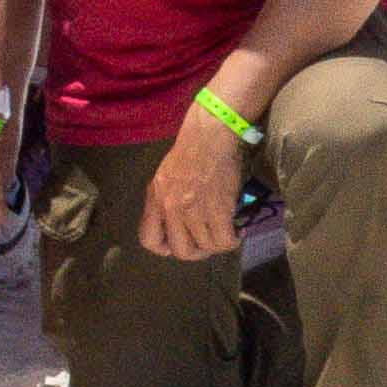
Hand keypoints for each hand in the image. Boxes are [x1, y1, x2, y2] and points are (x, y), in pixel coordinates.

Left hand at [136, 109, 243, 262]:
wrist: (210, 134)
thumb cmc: (192, 150)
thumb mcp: (166, 175)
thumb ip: (166, 200)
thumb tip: (177, 224)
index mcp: (156, 198)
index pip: (149, 239)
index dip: (165, 248)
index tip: (179, 244)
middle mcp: (171, 208)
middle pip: (181, 251)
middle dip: (197, 251)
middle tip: (208, 240)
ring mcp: (193, 210)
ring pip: (206, 247)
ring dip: (217, 242)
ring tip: (225, 230)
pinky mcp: (216, 209)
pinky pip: (224, 241)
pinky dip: (233, 240)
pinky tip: (237, 230)